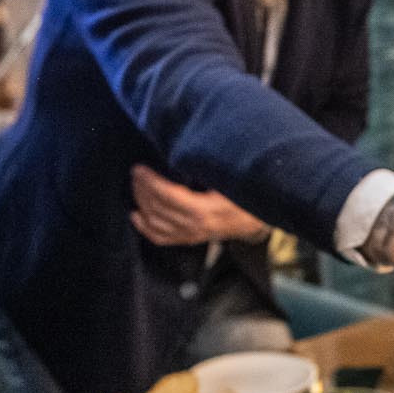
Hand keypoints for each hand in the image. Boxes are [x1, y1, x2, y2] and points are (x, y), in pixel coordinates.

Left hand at [129, 165, 266, 245]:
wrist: (258, 219)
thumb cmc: (245, 195)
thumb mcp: (230, 180)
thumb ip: (207, 170)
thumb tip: (183, 153)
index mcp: (206, 210)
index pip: (169, 197)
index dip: (151, 183)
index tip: (140, 168)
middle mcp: (196, 226)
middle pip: (159, 209)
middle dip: (143, 189)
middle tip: (136, 172)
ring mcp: (192, 235)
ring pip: (156, 223)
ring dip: (142, 203)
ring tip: (136, 185)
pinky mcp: (190, 239)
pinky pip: (161, 238)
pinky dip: (145, 228)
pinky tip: (136, 215)